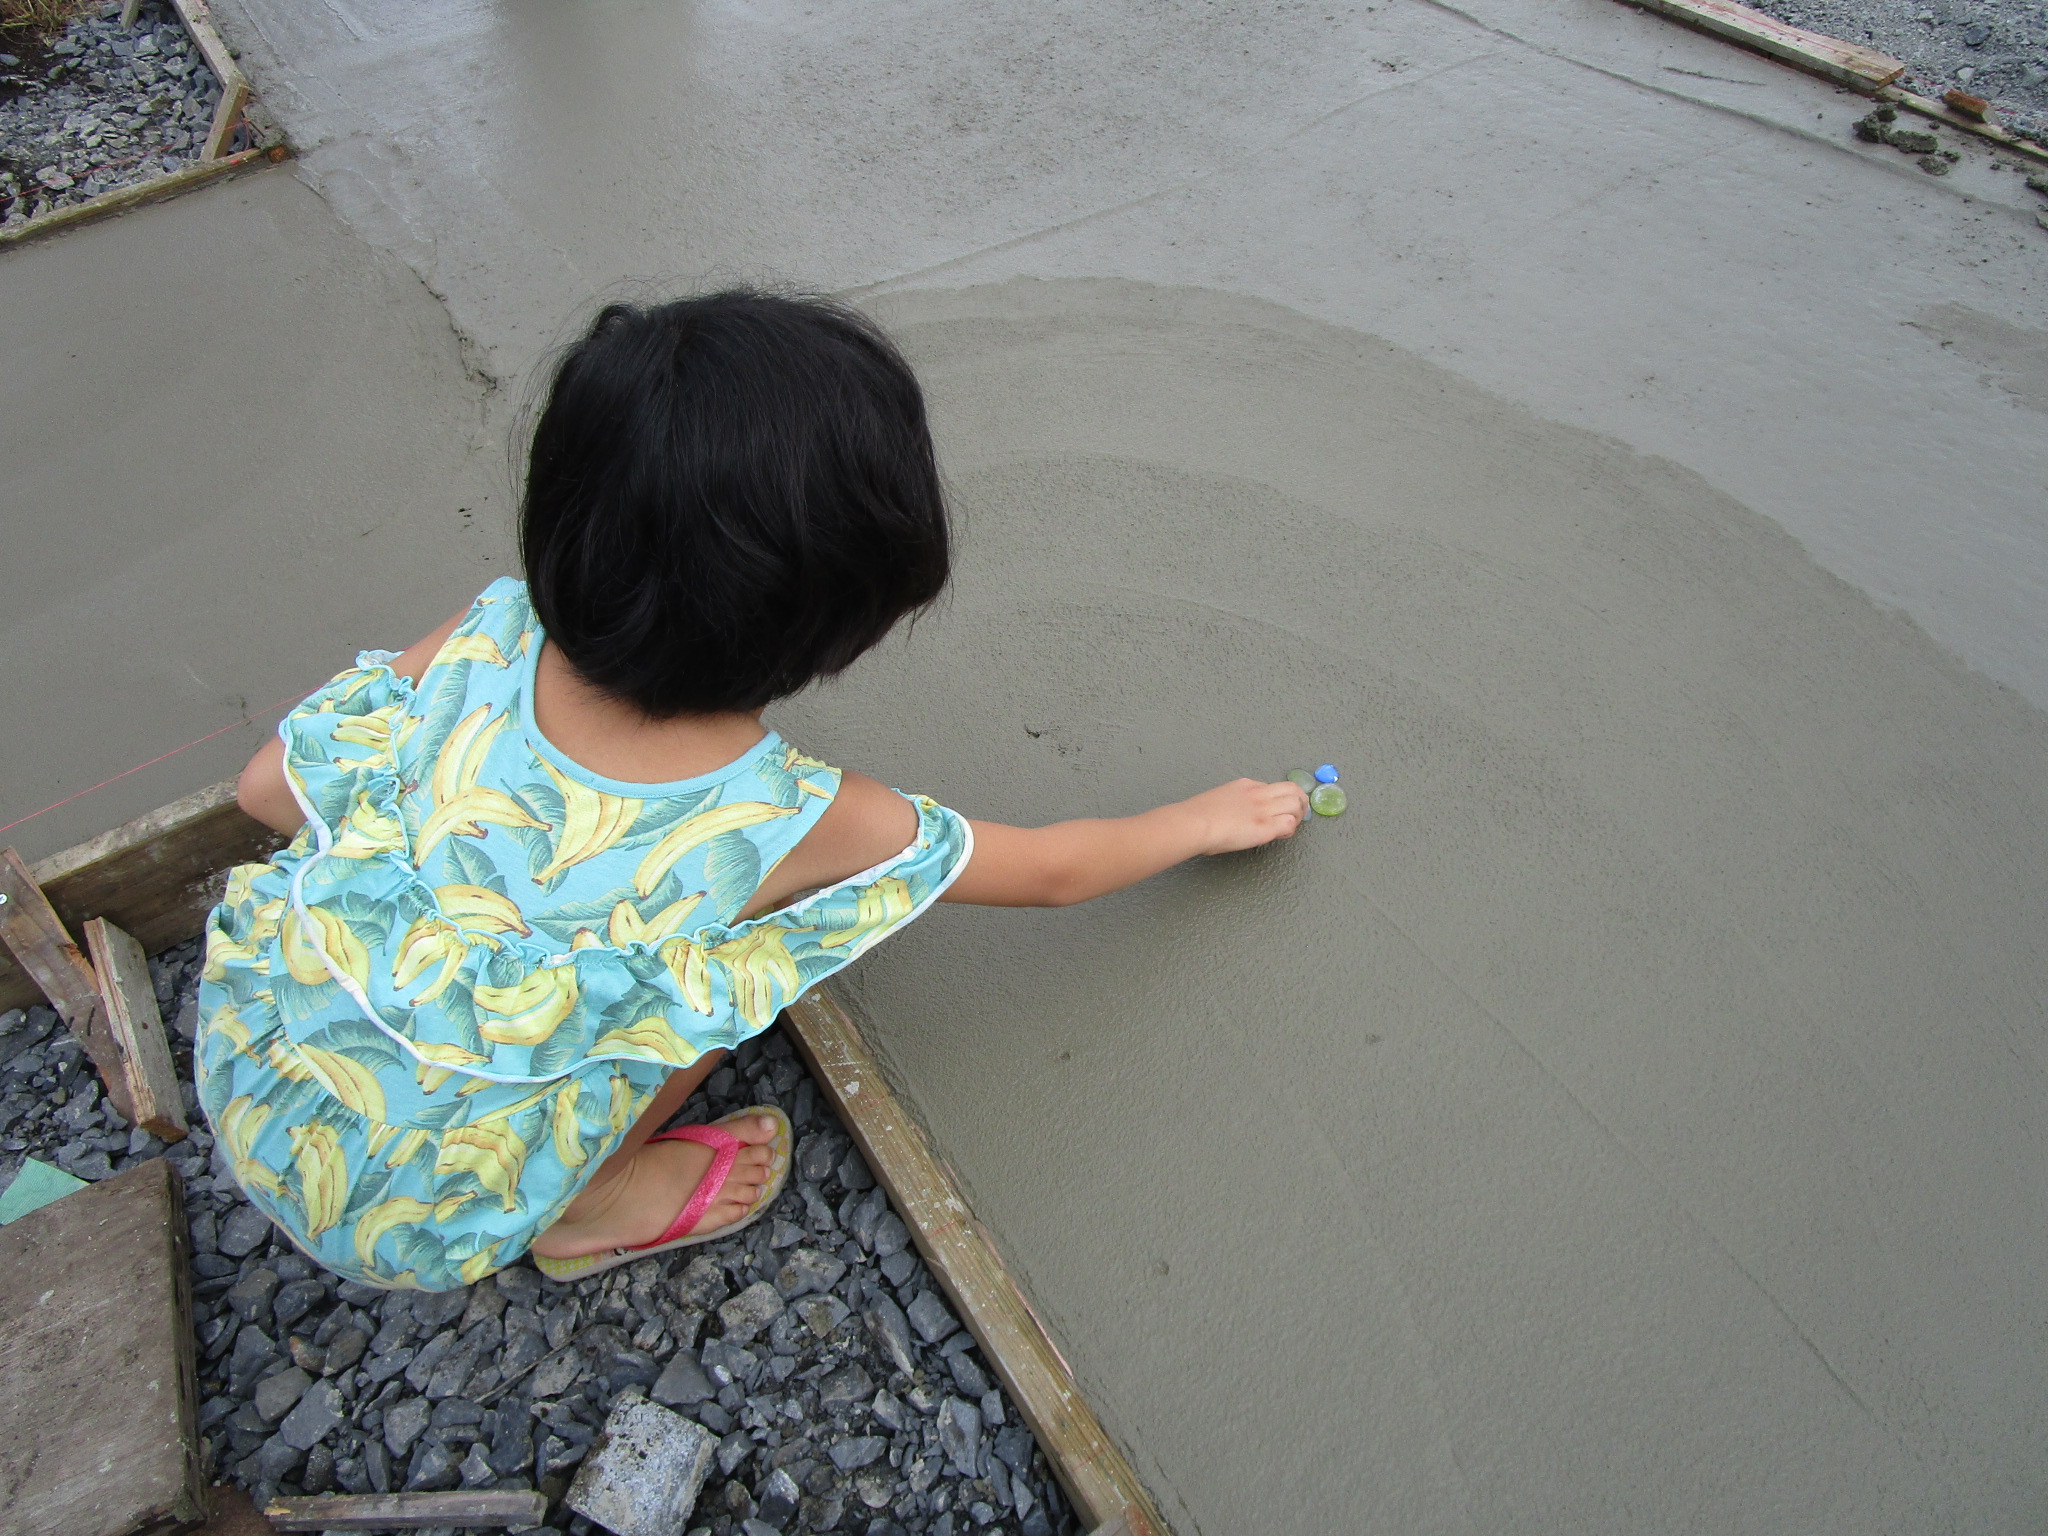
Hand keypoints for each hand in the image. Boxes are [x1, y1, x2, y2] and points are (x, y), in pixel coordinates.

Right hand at [1181, 777, 1311, 854]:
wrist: (1195, 823)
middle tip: (1297, 814)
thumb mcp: (1217, 800)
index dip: (1278, 800)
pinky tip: (1281, 835)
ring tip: (1290, 827)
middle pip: (1292, 789)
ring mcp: (1264, 809)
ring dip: (1297, 815)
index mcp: (1245, 785)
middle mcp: (1258, 793)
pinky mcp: (1266, 827)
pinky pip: (1289, 824)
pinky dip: (1290, 830)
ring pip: (1296, 804)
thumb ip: (1231, 804)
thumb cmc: (1196, 816)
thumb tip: (1232, 817)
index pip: (1272, 788)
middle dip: (1299, 801)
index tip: (1274, 810)